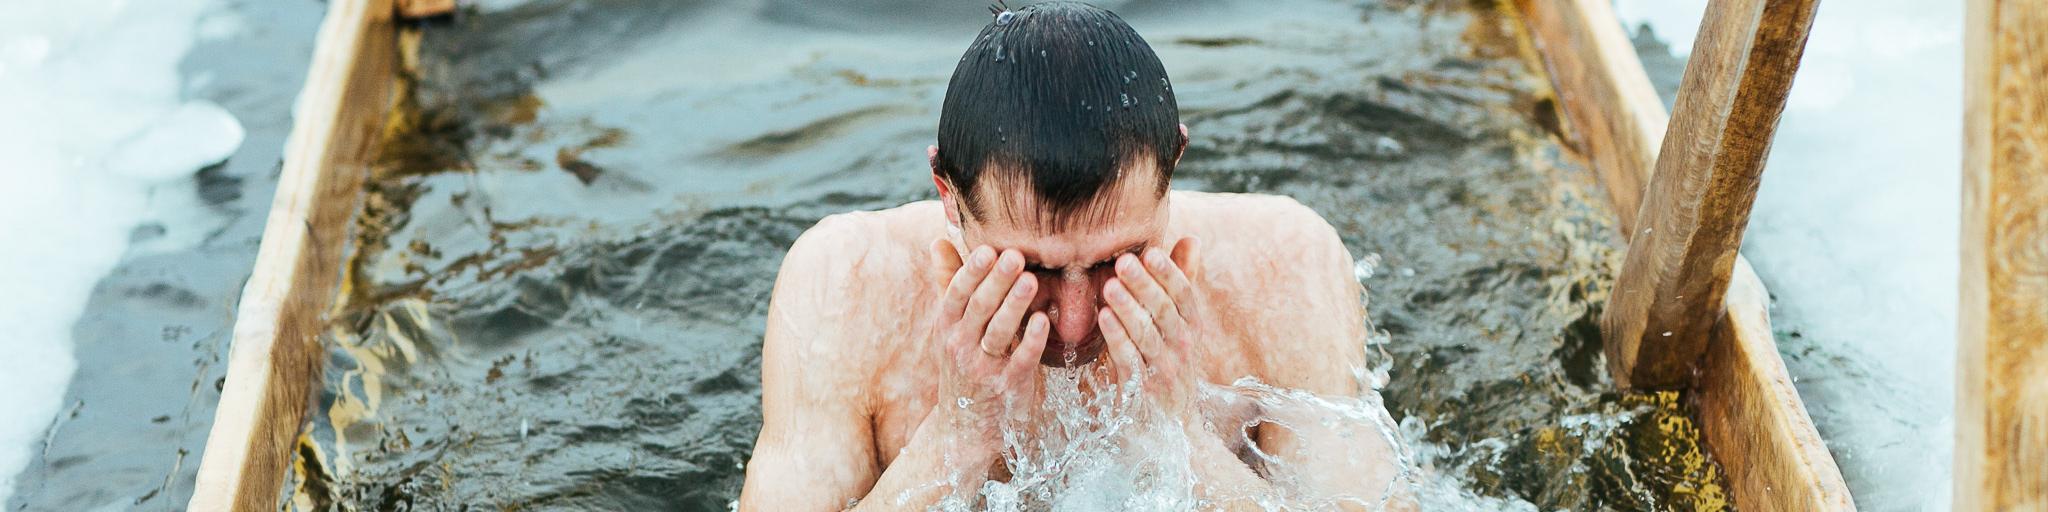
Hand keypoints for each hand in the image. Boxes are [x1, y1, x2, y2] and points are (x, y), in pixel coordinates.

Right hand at [928, 241, 1052, 443]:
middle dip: (997, 281)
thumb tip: (938, 240)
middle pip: (979, 309)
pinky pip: (1020, 360)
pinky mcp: (1007, 386)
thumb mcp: (949, 326)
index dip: (972, 271)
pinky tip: (1042, 319)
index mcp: (946, 326)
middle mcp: (959, 346)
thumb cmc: (962, 362)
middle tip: (1015, 255)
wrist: (966, 424)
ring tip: (1031, 280)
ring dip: (1014, 305)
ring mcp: (982, 368)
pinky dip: (1030, 340)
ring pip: (998, 333)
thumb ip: (948, 283)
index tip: (988, 249)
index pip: (957, 294)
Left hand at [1099, 237, 1206, 423]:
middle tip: (1124, 261)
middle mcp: (1183, 347)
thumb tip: (1192, 240)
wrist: (1172, 428)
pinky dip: (1118, 338)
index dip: (1170, 273)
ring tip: (1110, 286)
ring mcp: (1165, 370)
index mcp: (1192, 328)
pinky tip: (1104, 317)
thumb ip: (1183, 283)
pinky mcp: (1144, 390)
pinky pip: (1131, 361)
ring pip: (1148, 335)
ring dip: (1129, 309)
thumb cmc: (1170, 365)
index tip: (1151, 251)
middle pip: (1165, 311)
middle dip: (1145, 285)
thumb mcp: (1180, 325)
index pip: (1185, 296)